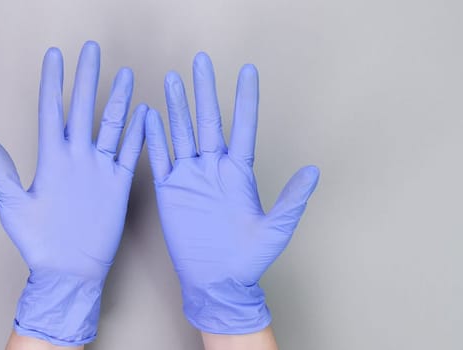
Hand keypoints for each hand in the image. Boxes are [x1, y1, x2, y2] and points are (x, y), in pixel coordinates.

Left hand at [0, 41, 146, 345]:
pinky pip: (129, 153)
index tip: (55, 56)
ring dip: (118, 100)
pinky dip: (138, 133)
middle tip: (92, 50)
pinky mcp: (117, 184)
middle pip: (82, 109)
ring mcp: (98, 169)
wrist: (69, 270)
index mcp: (51, 158)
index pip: (51, 110)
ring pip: (111, 125)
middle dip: (87, 78)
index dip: (53, 82)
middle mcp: (76, 157)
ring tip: (125, 75)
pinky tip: (144, 113)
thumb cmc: (38, 243)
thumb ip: (3, 174)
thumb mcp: (14, 207)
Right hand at [145, 52, 319, 333]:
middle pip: (207, 121)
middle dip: (204, 91)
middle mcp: (213, 168)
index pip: (242, 127)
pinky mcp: (169, 190)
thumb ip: (292, 200)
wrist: (216, 281)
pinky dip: (153, 138)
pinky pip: (159, 158)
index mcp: (239, 173)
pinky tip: (149, 116)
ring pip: (181, 133)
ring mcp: (190, 177)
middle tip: (200, 62)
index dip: (244, 99)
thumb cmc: (248, 259)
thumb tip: (314, 171)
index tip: (247, 71)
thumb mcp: (274, 230)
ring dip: (177, 107)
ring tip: (173, 79)